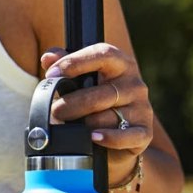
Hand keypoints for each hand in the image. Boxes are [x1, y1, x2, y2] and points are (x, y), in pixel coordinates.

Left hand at [40, 44, 153, 185]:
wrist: (114, 135)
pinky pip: (127, 136)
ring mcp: (142, 108)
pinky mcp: (144, 132)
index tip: (51, 74)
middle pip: (102, 92)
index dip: (75, 62)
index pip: (102, 54)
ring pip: (108, 116)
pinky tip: (93, 137)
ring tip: (71, 127)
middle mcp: (134, 84)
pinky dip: (109, 138)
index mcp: (120, 64)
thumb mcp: (79, 78)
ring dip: (85, 124)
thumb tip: (48, 58)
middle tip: (54, 111)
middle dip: (73, 103)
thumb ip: (64, 63)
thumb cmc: (93, 100)